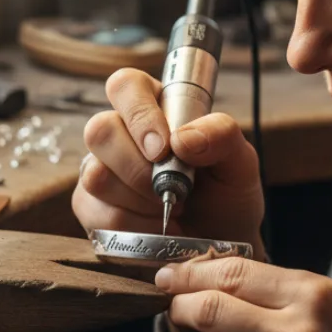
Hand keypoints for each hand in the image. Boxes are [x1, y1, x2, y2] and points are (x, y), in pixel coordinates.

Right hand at [72, 68, 266, 258]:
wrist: (220, 246)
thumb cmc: (226, 195)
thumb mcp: (240, 162)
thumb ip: (221, 136)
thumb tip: (181, 138)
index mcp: (155, 107)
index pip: (126, 85)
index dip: (138, 114)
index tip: (164, 148)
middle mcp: (120, 133)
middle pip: (100, 130)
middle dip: (139, 169)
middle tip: (174, 190)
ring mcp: (100, 169)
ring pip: (95, 175)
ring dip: (141, 201)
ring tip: (172, 209)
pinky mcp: (91, 207)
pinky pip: (96, 213)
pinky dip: (134, 226)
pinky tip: (157, 228)